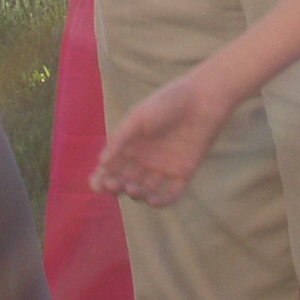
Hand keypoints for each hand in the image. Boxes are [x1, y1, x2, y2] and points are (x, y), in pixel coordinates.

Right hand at [92, 75, 232, 207]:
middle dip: (116, 186)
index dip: (101, 178)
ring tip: (133, 189)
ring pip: (145, 189)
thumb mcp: (138, 117)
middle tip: (113, 186)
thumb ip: (120, 139)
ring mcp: (163, 166)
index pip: (111, 167)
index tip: (96, 185)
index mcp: (130, 143)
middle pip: (125, 180)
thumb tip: (102, 162)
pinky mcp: (183, 172)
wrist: (203, 99)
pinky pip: (171, 193)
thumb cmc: (168, 102)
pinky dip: (162, 201)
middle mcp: (145, 157)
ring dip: (136, 194)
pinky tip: (153, 200)